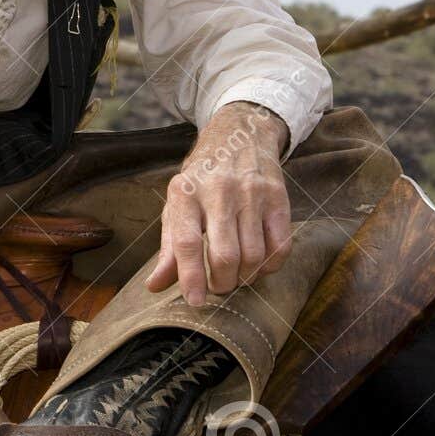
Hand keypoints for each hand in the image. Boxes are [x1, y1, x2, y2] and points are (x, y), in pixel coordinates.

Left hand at [146, 101, 292, 304]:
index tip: (195, 301)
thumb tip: (155, 286)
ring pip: (253, 256)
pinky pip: (280, 247)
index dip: (191, 277)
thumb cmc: (202, 177)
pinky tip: (260, 263)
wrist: (239, 134)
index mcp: (186, 193)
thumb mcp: (178, 204)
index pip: (187, 243)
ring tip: (237, 274)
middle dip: (222, 283)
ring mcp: (251, 194)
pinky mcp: (277, 198)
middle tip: (218, 286)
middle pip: (224, 256)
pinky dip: (270, 266)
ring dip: (245, 277)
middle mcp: (218, 191)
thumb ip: (168, 247)